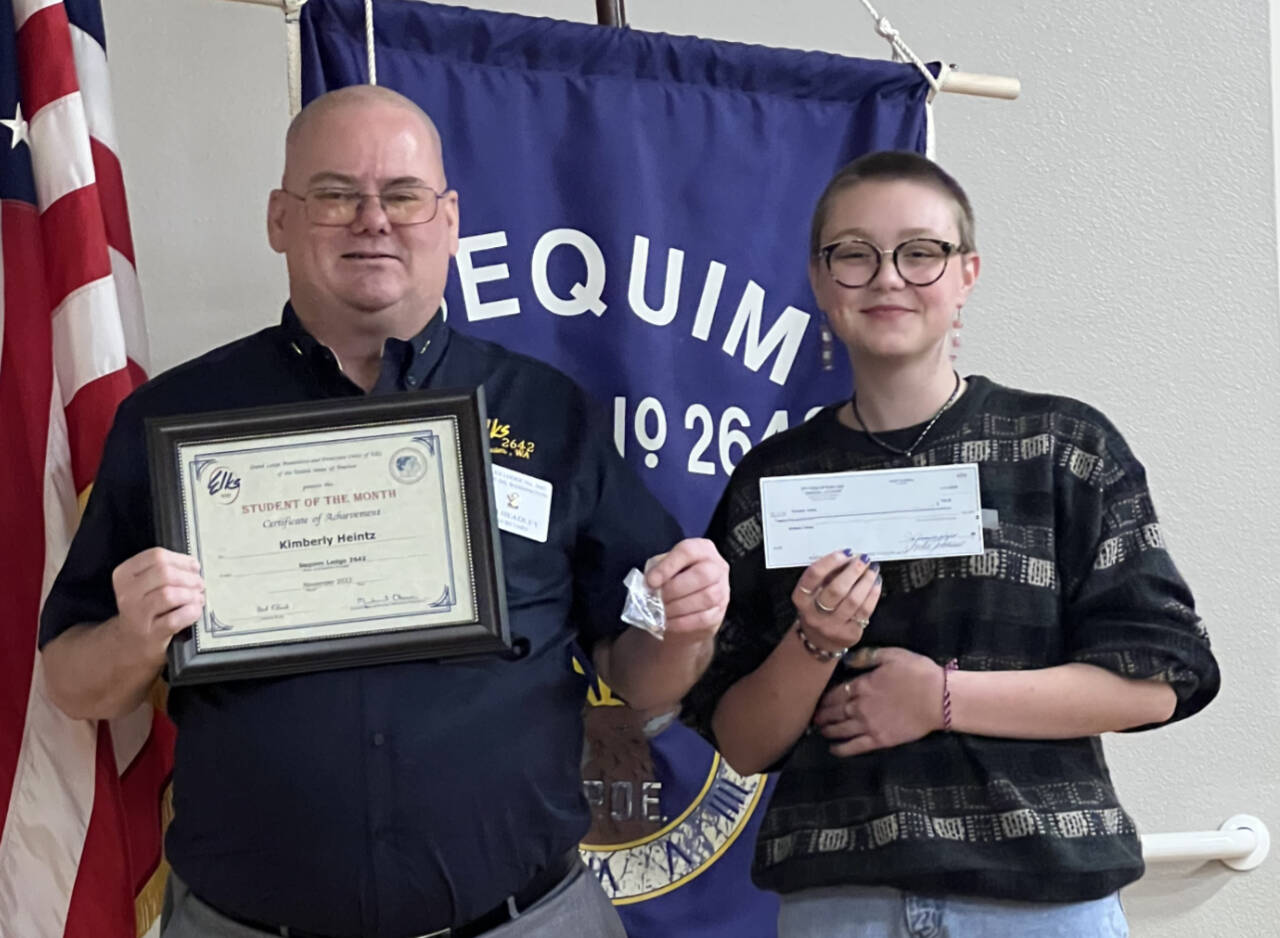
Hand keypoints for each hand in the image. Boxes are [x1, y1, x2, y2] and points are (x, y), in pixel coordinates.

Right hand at [110, 548, 204, 666]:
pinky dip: (190, 612)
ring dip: (190, 595)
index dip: (181, 560)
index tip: (194, 567)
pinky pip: (175, 619)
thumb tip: (193, 565)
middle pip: (164, 573)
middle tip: (199, 584)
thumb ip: (166, 570)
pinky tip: (195, 611)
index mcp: (125, 574)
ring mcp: (136, 614)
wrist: (131, 641)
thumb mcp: (146, 584)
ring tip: (198, 598)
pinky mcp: (150, 633)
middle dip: (188, 577)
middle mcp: (127, 593)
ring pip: (169, 594)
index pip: (156, 556)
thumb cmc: (146, 607)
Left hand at [644, 538, 728, 641]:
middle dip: (675, 589)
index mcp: (702, 549)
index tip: (650, 581)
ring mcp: (722, 590)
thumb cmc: (672, 579)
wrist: (684, 603)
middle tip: (656, 598)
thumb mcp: (663, 567)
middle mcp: (717, 567)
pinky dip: (682, 622)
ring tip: (660, 612)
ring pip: (706, 598)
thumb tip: (650, 585)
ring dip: (678, 607)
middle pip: (703, 575)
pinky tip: (668, 623)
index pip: (688, 551)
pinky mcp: (719, 612)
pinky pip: (704, 618)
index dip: (668, 566)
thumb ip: (657, 571)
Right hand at [792, 551, 880, 653]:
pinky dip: (872, 595)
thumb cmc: (817, 609)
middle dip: (852, 571)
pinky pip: (864, 611)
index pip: (812, 577)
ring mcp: (832, 626)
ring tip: (872, 570)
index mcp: (801, 599)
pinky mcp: (849, 633)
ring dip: (865, 581)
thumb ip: (826, 576)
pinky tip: (875, 584)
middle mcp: (814, 614)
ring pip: (853, 601)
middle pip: (835, 590)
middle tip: (863, 559)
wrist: (819, 640)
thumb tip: (849, 558)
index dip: (829, 562)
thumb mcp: (813, 592)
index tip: (844, 553)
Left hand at [813, 646, 945, 755]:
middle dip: (821, 715)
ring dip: (827, 731)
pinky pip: (855, 747)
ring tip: (820, 731)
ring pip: (840, 730)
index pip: (834, 693)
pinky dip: (841, 749)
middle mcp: (860, 706)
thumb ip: (866, 657)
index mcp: (862, 685)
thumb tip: (846, 659)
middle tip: (813, 718)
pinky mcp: (880, 740)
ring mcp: (869, 725)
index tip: (816, 701)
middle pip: (834, 712)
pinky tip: (833, 749)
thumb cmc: (917, 673)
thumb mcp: (891, 655)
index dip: (823, 699)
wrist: (939, 699)